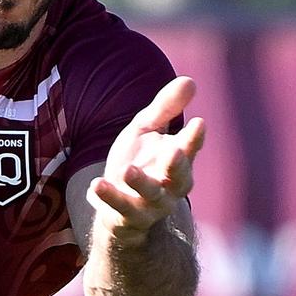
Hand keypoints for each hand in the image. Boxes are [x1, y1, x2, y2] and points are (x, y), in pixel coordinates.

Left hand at [90, 76, 205, 245]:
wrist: (118, 205)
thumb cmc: (139, 161)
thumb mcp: (147, 130)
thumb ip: (166, 108)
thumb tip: (190, 80)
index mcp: (177, 161)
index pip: (189, 148)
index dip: (194, 138)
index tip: (198, 122)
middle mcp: (170, 185)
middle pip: (179, 177)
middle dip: (178, 165)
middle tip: (175, 152)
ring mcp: (150, 203)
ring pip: (151, 194)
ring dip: (141, 182)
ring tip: (128, 169)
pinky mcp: (127, 216)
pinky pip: (120, 208)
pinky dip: (109, 197)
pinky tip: (96, 185)